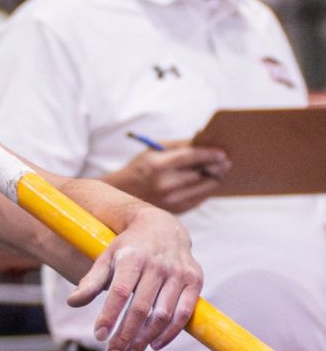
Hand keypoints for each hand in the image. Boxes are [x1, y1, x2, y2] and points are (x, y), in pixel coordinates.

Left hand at [67, 204, 202, 350]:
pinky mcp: (194, 281)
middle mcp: (157, 265)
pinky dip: (169, 332)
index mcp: (132, 258)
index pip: (120, 292)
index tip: (98, 336)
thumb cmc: (129, 247)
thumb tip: (72, 302)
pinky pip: (184, 313)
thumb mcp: (107, 258)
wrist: (162, 226)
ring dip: (145, 338)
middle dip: (125, 335)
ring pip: (163, 314)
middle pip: (141, 308)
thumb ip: (91, 281)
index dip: (109, 315)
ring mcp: (178, 274)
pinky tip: (154, 345)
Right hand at [113, 141, 228, 214]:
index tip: (223, 153)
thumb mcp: (154, 150)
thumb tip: (206, 140)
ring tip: (218, 171)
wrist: (123, 192)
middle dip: (217, 167)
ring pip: (205, 188)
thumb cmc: (142, 167)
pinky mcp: (176, 210)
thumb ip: (180, 145)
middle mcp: (165, 184)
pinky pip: (201, 198)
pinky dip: (206, 189)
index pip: (191, 157)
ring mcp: (171, 199)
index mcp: (159, 165)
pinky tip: (206, 183)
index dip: (210, 154)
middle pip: (202, 174)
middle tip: (227, 162)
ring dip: (215, 179)